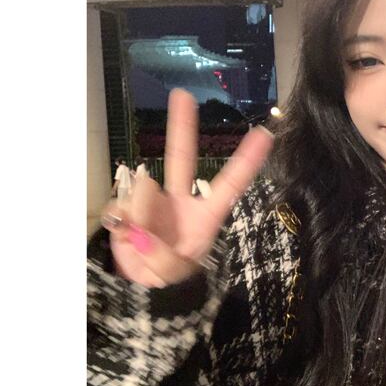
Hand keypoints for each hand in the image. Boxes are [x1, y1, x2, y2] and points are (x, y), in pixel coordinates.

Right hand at [100, 88, 273, 286]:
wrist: (141, 291)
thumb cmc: (169, 282)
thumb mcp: (175, 278)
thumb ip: (162, 260)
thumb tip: (139, 236)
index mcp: (205, 217)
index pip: (230, 185)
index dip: (246, 161)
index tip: (264, 134)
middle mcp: (180, 203)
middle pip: (182, 159)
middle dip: (182, 127)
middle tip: (183, 94)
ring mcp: (153, 203)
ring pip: (144, 190)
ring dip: (140, 217)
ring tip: (143, 245)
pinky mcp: (127, 208)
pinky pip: (121, 204)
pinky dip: (120, 222)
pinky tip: (127, 236)